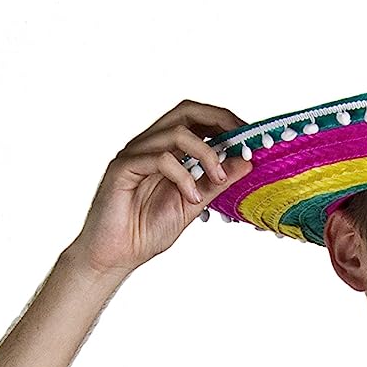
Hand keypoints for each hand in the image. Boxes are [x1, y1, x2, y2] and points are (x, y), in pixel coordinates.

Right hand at [69, 100, 253, 279]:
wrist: (115, 254)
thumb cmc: (146, 229)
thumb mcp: (193, 204)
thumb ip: (216, 183)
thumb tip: (245, 162)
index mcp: (167, 151)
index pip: (197, 119)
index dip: (225, 122)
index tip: (252, 139)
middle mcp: (150, 145)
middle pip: (186, 113)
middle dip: (221, 122)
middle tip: (244, 145)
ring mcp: (135, 154)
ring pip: (175, 133)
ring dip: (207, 155)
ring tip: (219, 181)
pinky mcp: (123, 168)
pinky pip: (159, 159)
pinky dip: (183, 177)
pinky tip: (192, 198)